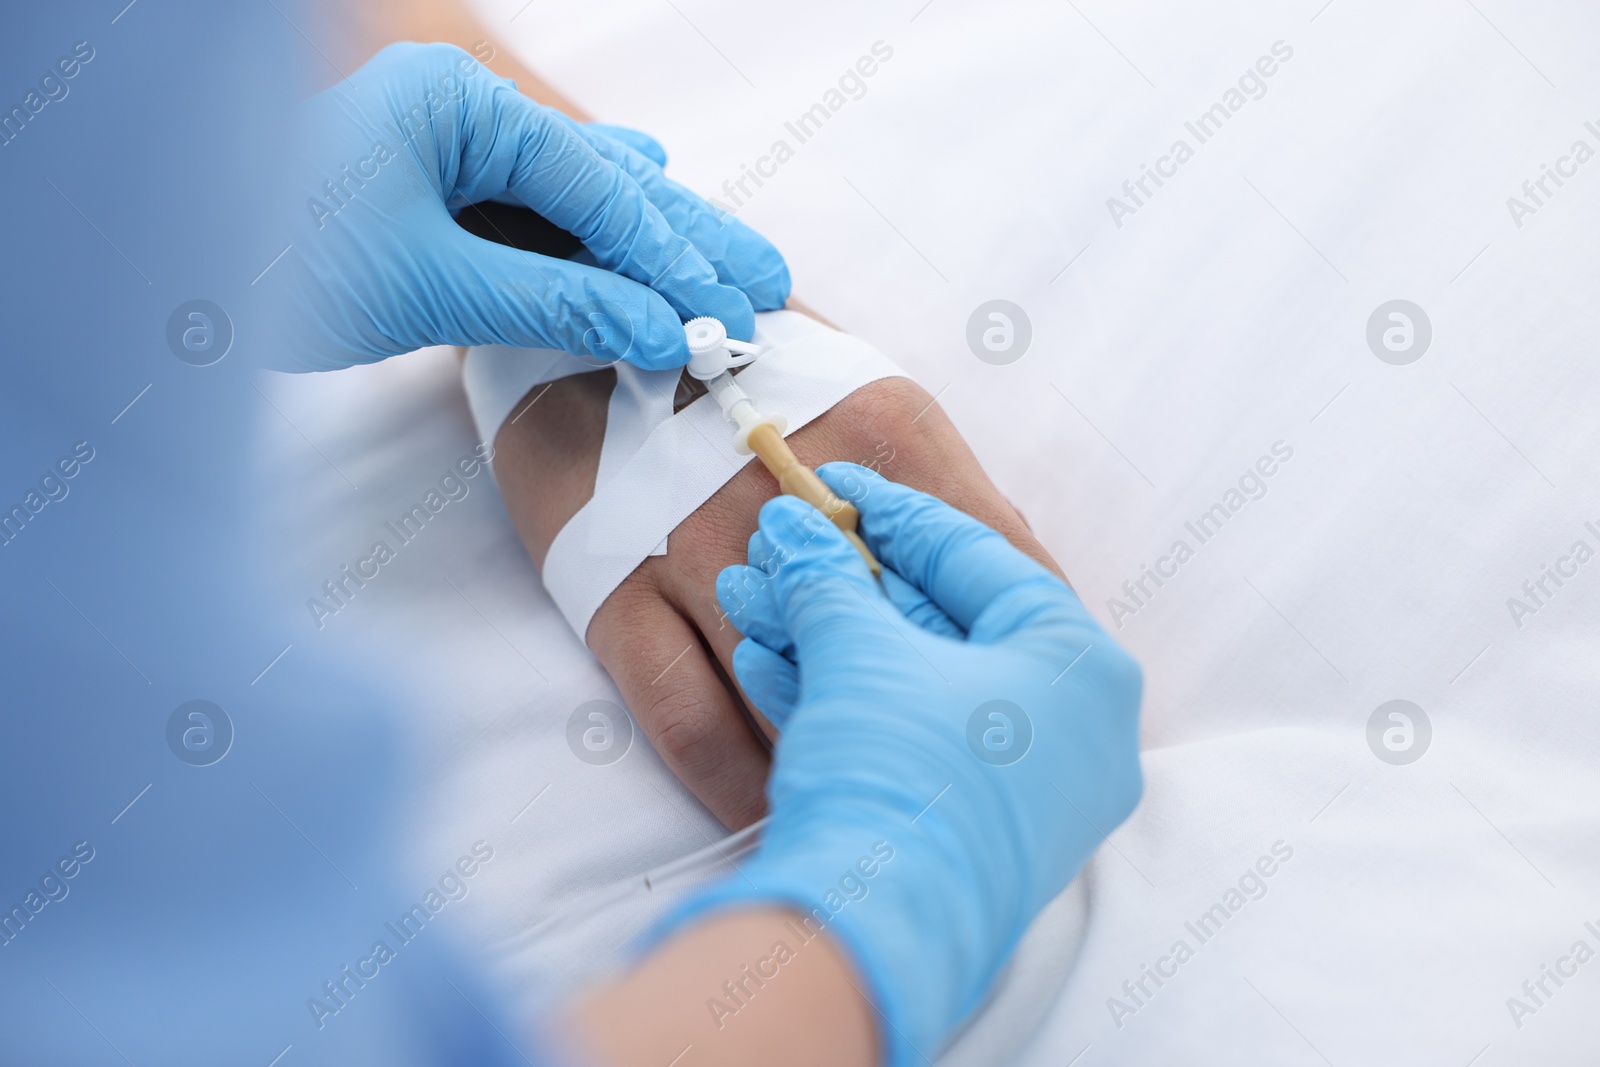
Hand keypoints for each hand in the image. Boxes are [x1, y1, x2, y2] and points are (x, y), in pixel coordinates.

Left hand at [280, 43, 787, 370]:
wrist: (163, 292)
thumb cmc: (274, 265)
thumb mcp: (426, 284)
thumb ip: (554, 302)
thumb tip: (665, 332)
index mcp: (456, 104)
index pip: (594, 181)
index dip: (670, 253)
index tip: (730, 310)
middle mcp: (464, 119)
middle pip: (604, 182)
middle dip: (686, 241)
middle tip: (770, 283)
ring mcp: (454, 163)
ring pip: (579, 210)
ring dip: (651, 259)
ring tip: (735, 288)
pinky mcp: (442, 213)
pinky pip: (538, 239)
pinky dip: (594, 272)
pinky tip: (652, 284)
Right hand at [492, 371, 1060, 828]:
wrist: (586, 327)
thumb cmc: (749, 365)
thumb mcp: (860, 383)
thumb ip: (940, 477)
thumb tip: (1019, 569)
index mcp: (885, 425)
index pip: (990, 552)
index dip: (1026, 640)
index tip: (1045, 706)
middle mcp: (799, 491)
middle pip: (897, 641)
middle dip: (931, 723)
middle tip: (954, 780)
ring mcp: (699, 547)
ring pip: (795, 694)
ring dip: (835, 761)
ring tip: (869, 814)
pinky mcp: (617, 596)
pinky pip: (693, 723)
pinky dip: (739, 784)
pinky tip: (771, 809)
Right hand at [679, 467, 1142, 1063]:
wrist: (860, 947)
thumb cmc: (894, 773)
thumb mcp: (859, 649)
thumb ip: (829, 576)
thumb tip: (794, 532)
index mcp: (1079, 665)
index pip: (986, 555)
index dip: (901, 514)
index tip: (844, 488)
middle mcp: (1070, 728)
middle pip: (939, 626)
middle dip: (845, 585)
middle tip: (783, 545)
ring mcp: (1020, 796)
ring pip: (905, 689)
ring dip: (821, 643)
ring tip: (750, 602)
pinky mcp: (959, 842)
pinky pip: (893, 751)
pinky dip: (831, 710)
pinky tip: (763, 668)